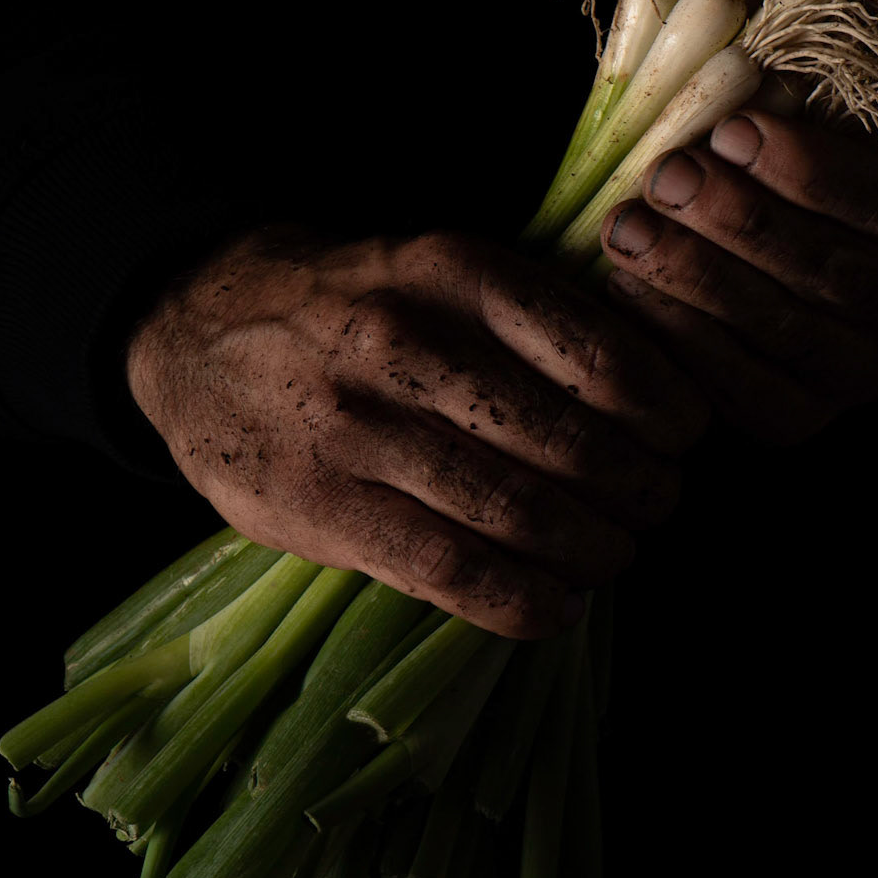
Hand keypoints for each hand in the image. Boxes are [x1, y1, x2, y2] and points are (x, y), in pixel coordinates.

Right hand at [126, 224, 708, 637]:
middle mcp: (409, 344)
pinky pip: (450, 570)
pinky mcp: (323, 507)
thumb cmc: (350, 306)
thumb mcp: (435, 270)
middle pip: (572, 444)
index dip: (666, 412)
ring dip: (592, 551)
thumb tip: (654, 385)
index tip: (682, 436)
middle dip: (639, 491)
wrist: (194, 330)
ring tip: (612, 555)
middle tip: (656, 504)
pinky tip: (555, 607)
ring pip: (518, 512)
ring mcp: (360, 430)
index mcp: (454, 273)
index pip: (601, 357)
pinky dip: (523, 601)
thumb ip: (525, 316)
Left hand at [598, 43, 877, 446]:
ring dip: (696, 275)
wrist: (745, 250)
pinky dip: (680, 336)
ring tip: (629, 226)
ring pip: (781, 329)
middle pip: (832, 272)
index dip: (810, 172)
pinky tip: (629, 289)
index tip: (733, 130)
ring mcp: (860, 375)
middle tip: (666, 176)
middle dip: (740, 221)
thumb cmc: (789, 162)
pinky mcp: (795, 420)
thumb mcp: (838, 109)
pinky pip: (739, 388)